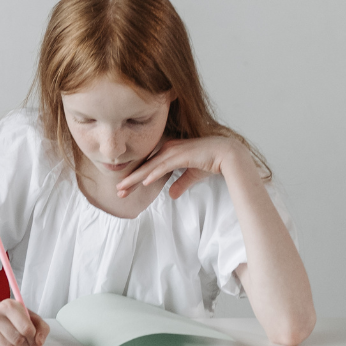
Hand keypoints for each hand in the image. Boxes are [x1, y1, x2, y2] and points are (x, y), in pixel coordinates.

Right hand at [0, 298, 47, 345]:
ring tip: (15, 338)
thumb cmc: (15, 316)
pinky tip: (6, 340)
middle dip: (25, 342)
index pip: (26, 328)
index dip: (33, 336)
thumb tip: (38, 344)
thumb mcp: (31, 316)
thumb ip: (42, 328)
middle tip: (24, 337)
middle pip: (18, 340)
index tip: (33, 336)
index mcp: (9, 306)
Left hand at [116, 137, 249, 198]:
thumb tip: (171, 195)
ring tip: (123, 189)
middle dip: (130, 180)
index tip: (124, 189)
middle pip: (145, 167)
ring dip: (136, 179)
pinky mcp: (181, 156)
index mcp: (168, 152)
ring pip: (150, 167)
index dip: (135, 178)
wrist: (228, 154)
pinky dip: (153, 174)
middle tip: (118, 192)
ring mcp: (174, 152)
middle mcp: (168, 149)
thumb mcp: (191, 176)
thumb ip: (180, 184)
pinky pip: (164, 166)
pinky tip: (144, 182)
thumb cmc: (211, 162)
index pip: (148, 167)